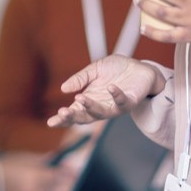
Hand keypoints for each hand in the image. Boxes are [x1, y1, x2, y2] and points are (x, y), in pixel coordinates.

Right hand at [0, 152, 77, 190]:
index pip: (59, 176)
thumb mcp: (25, 158)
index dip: (69, 174)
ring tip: (65, 184)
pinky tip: (51, 189)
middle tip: (75, 180)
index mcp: (36, 175)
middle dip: (69, 184)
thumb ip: (43, 160)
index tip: (76, 172)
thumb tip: (58, 159)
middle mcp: (36, 189)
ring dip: (59, 189)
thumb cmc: (7, 165)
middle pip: (59, 188)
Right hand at [47, 55, 164, 126]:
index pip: (74, 113)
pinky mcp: (129, 102)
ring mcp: (115, 106)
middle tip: (62, 112)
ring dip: (90, 107)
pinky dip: (116, 95)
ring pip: (101, 113)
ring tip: (80, 98)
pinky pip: (122, 101)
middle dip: (73, 117)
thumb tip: (63, 89)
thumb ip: (80, 79)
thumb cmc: (116, 70)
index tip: (51, 122)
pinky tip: (110, 87)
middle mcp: (101, 107)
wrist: (140, 68)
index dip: (62, 119)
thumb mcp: (94, 70)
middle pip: (84, 118)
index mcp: (89, 100)